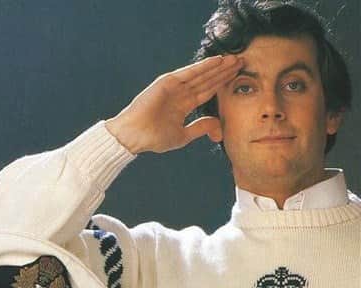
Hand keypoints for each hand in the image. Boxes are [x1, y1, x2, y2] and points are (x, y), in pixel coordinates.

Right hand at [106, 54, 241, 153]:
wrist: (135, 136)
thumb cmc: (153, 138)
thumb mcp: (183, 135)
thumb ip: (200, 128)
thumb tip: (217, 125)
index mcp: (184, 105)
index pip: (208, 91)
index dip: (222, 84)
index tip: (238, 78)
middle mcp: (181, 93)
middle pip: (208, 80)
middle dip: (224, 72)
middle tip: (243, 62)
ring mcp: (174, 86)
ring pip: (201, 74)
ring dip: (217, 66)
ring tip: (234, 59)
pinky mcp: (168, 81)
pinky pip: (189, 72)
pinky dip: (203, 66)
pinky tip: (217, 60)